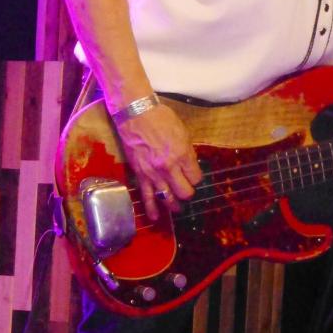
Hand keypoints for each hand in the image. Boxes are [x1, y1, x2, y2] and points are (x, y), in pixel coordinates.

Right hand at [116, 103, 202, 220]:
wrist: (136, 114)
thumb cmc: (161, 118)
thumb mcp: (183, 132)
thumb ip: (187, 152)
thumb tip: (190, 165)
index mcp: (182, 155)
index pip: (196, 177)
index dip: (196, 178)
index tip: (194, 175)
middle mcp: (169, 167)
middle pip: (185, 192)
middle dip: (188, 192)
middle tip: (186, 189)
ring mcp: (154, 173)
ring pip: (167, 198)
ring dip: (174, 205)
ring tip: (177, 209)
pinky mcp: (140, 175)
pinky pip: (147, 196)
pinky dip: (151, 209)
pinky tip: (155, 218)